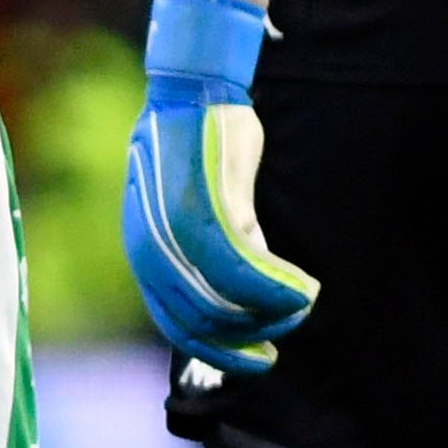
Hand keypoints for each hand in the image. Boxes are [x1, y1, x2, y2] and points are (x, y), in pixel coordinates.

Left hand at [119, 0, 318, 368]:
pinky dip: (281, 285)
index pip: (177, 326)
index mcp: (143, 252)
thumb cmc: (197, 148)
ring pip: (232, 300)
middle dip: (254, 335)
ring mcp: (182, 230)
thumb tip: (239, 298)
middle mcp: (154, 248)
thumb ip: (203, 254)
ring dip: (275, 310)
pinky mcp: (214, 207)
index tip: (261, 358)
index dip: (221, 351)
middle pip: (207, 321)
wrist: (195, 89)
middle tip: (290, 324)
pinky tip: (304, 284)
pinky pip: (251, 267)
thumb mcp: (191, 212)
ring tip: (304, 299)